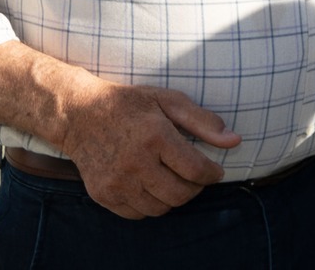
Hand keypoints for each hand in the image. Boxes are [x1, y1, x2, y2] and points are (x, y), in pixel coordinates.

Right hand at [56, 74, 239, 218]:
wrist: (80, 115)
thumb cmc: (130, 104)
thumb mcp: (169, 100)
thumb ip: (204, 121)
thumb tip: (235, 141)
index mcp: (156, 137)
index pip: (196, 170)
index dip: (212, 175)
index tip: (215, 171)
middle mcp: (135, 163)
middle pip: (180, 194)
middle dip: (196, 189)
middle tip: (196, 177)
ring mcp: (116, 182)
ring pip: (160, 208)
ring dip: (174, 198)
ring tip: (174, 180)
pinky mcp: (102, 194)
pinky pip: (137, 214)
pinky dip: (151, 205)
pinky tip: (152, 187)